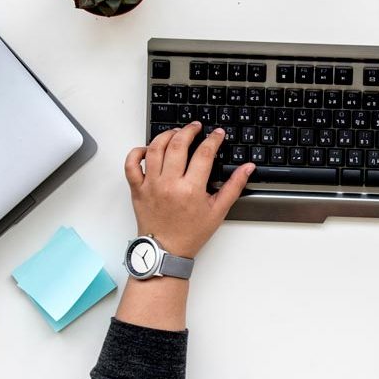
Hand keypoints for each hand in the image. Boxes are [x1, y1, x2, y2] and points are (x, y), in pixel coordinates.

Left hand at [124, 123, 252, 258]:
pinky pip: (131, 164)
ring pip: (154, 149)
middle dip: (189, 130)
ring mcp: (151, 185)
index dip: (213, 139)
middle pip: (177, 145)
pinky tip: (148, 149)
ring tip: (175, 133)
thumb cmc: (191, 233)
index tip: (217, 134)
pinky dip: (137, 152)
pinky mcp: (137, 189)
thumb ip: (234, 186)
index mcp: (191, 189)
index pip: (204, 153)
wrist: (166, 251)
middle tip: (196, 127)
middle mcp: (169, 184)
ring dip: (165, 136)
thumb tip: (247, 168)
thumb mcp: (218, 211)